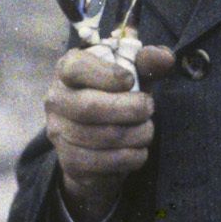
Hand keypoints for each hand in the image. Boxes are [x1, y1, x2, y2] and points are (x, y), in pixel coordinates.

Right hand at [45, 33, 176, 221]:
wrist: (98, 140)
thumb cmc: (116, 96)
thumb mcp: (132, 74)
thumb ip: (147, 62)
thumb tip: (165, 58)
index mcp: (67, 70)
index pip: (76, 67)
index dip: (106, 74)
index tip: (130, 81)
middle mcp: (56, 100)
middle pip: (90, 107)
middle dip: (130, 109)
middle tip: (149, 108)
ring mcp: (59, 133)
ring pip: (101, 138)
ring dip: (136, 135)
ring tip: (146, 130)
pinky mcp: (69, 162)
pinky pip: (103, 163)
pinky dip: (130, 157)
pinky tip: (138, 150)